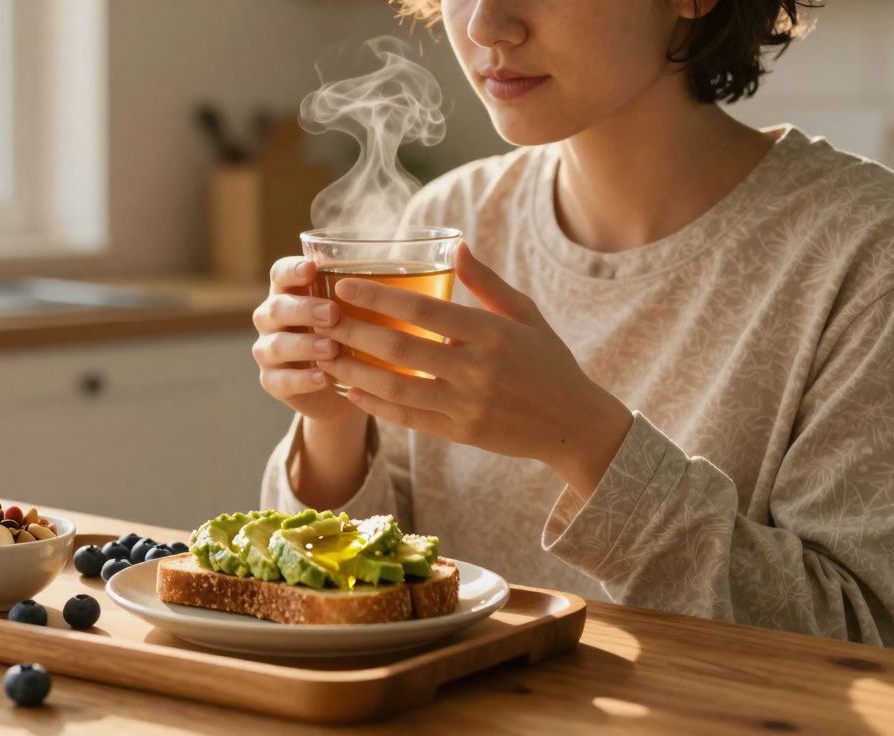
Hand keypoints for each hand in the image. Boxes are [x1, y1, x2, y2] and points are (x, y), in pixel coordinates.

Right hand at [252, 256, 363, 424]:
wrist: (343, 386)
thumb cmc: (353, 336)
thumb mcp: (360, 312)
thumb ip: (367, 295)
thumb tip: (409, 272)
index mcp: (289, 292)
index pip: (280, 274)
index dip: (292, 270)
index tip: (312, 269)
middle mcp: (272, 318)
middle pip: (276, 308)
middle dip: (304, 309)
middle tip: (333, 313)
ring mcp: (268, 351)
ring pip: (276, 345)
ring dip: (305, 345)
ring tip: (332, 348)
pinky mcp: (272, 381)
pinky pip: (280, 380)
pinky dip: (303, 380)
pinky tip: (324, 378)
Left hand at [312, 242, 632, 495]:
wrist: (573, 426)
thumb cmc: (548, 362)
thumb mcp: (526, 314)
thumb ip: (486, 283)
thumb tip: (454, 246)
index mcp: (490, 334)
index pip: (423, 310)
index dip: (379, 297)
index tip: (344, 287)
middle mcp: (476, 370)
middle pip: (400, 349)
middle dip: (354, 332)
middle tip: (320, 318)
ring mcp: (466, 405)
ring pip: (396, 388)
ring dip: (354, 372)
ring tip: (324, 355)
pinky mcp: (460, 433)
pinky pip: (408, 418)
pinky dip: (375, 405)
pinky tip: (350, 390)